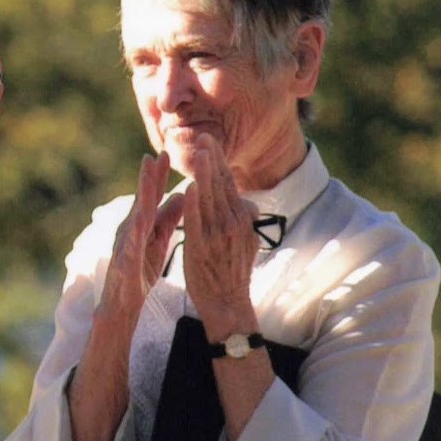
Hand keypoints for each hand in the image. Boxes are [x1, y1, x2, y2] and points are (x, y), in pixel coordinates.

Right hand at [99, 152, 183, 318]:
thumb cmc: (139, 272)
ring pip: (134, 218)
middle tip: (154, 155)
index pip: (150, 196)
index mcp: (141, 225)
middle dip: (147, 178)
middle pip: (141, 201)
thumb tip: (181, 195)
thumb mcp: (158, 242)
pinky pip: (130, 246)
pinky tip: (140, 221)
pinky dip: (135, 233)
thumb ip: (167, 219)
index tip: (166, 154)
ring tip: (145, 181)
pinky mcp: (123, 263)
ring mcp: (124, 245)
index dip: (157, 176)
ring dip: (139, 198)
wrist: (121, 305)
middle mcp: (129, 230)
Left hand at [181, 134, 260, 339]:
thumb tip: (250, 205)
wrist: (227, 304)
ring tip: (198, 152)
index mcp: (239, 220)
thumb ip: (244, 221)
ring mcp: (217, 235)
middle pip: (220, 186)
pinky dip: (194, 204)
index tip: (210, 141)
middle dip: (212, 160)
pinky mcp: (200, 247)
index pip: (228, 184)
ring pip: (209, 199)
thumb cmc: (233, 273)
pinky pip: (196, 222)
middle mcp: (231, 224)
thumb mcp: (246, 243)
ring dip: (204, 174)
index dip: (219, 162)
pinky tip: (189, 187)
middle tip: (204, 136)